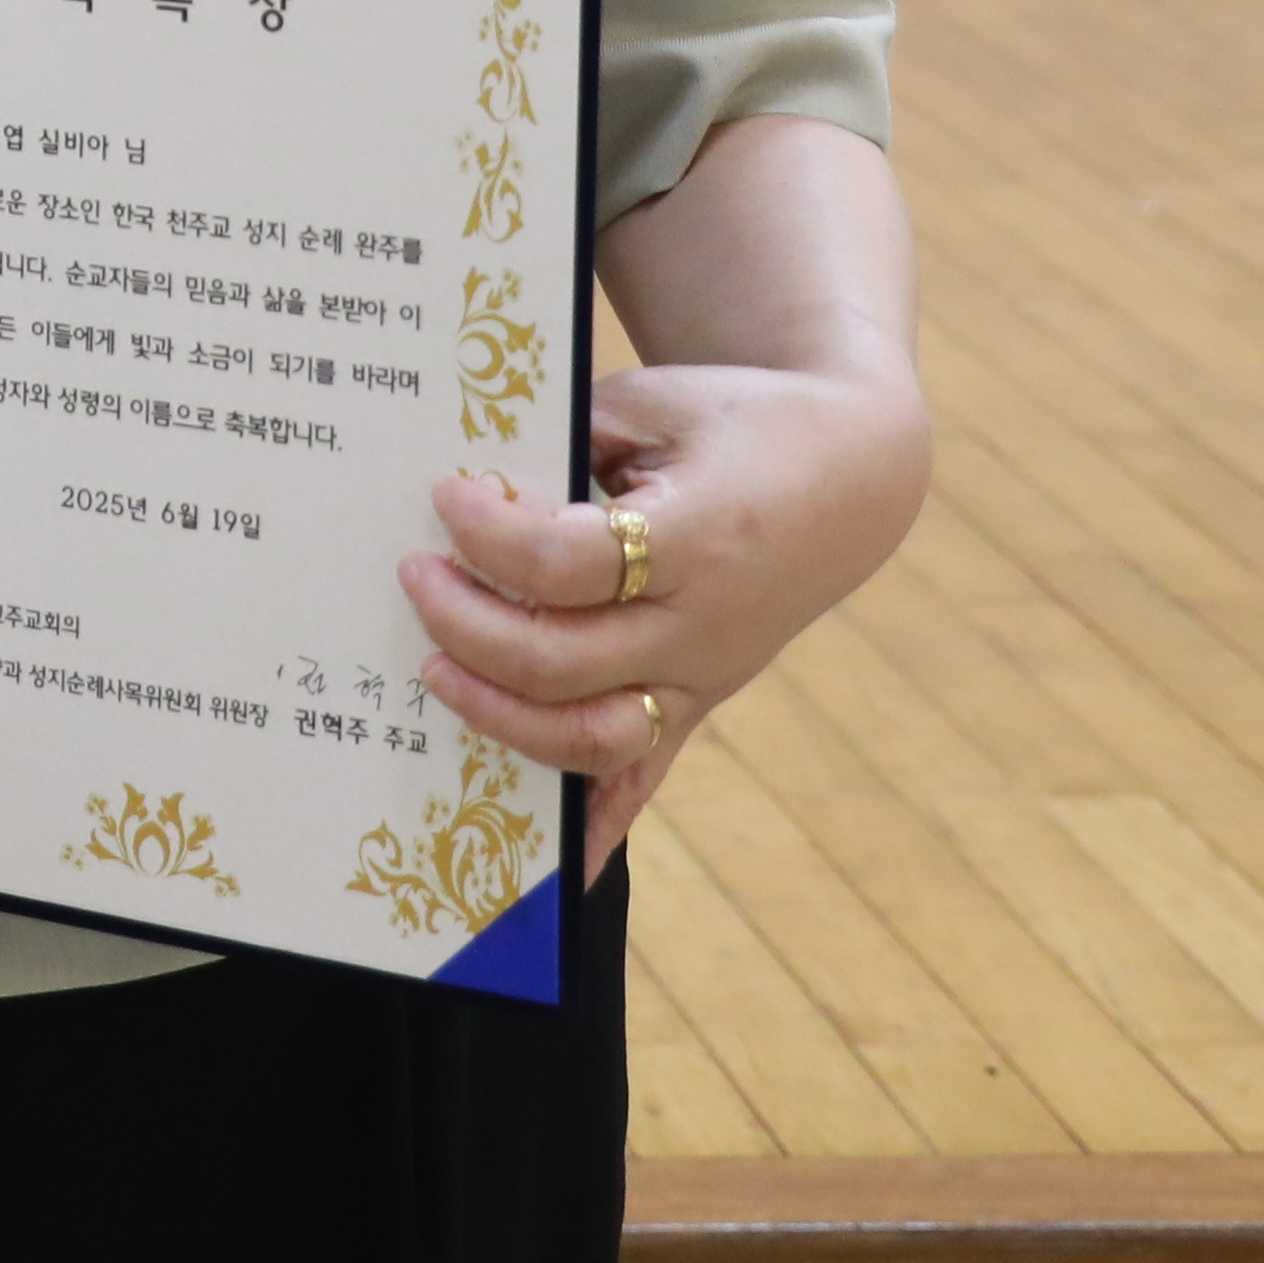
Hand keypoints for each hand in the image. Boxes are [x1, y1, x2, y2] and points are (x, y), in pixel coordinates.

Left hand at [403, 111, 930, 873]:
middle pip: (562, 662)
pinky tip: (545, 864)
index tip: (445, 494)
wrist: (851, 475)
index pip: (568, 563)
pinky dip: (596, 825)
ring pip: (590, 739)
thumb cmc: (741, 422)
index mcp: (699, 537)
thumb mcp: (659, 398)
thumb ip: (572, 438)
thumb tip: (474, 486)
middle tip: (412, 574)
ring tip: (431, 668)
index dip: (490, 536)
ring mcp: (704, 678)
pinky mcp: (702, 704)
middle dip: (465, 624)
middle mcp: (702, 626)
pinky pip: (645, 779)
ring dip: (498, 717)